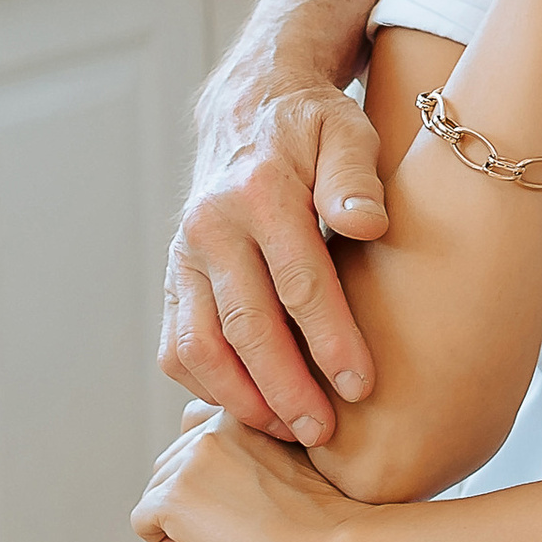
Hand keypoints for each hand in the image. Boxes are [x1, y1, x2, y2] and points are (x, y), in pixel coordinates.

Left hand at [133, 411, 368, 541]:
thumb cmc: (329, 518)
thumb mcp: (296, 455)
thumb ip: (253, 444)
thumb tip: (213, 469)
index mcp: (250, 404)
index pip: (198, 427)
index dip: (216, 470)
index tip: (253, 494)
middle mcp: (217, 420)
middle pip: (171, 462)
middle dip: (197, 496)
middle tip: (248, 519)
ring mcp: (194, 456)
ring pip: (156, 491)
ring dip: (186, 519)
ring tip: (237, 532)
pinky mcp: (175, 494)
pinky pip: (144, 523)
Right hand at [161, 78, 388, 444]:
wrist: (250, 107)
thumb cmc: (314, 126)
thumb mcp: (348, 130)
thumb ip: (357, 176)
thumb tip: (366, 224)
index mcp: (260, 191)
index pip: (298, 282)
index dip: (330, 340)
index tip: (361, 387)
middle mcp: (211, 226)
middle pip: (245, 325)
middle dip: (285, 389)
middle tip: (324, 434)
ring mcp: (184, 255)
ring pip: (200, 345)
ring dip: (242, 398)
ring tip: (290, 432)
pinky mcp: (174, 277)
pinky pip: (178, 345)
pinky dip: (208, 386)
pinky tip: (253, 409)